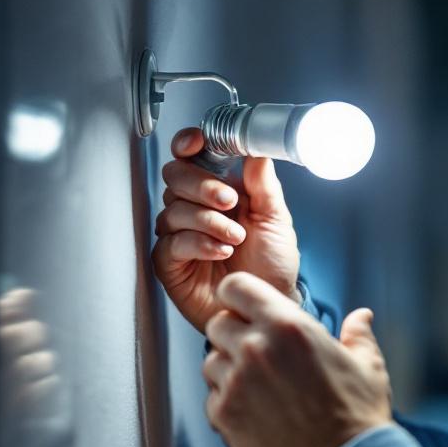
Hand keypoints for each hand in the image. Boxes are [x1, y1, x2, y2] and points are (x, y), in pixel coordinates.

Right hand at [153, 127, 301, 332]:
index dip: (188, 144)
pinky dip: (198, 244)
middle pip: (175, 176)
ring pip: (173, 209)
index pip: (192, 157)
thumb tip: (255, 152)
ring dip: (207, 220)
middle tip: (229, 201)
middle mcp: (195, 208)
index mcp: (219, 189)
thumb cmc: (271, 264)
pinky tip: (220, 251)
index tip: (197, 144)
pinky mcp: (170, 262)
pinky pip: (171, 243)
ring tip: (235, 237)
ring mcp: (180, 234)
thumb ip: (264, 186)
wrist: (268, 302)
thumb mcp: (276, 219)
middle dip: (201, 185)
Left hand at [202, 272, 392, 446]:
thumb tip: (361, 317)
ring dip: (228, 368)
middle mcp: (255, 347)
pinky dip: (227, 401)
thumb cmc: (356, 413)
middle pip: (218, 323)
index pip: (236, 287)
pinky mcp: (225, 414)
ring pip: (210, 360)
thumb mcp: (367, 364)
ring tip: (258, 385)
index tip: (246, 308)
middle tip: (257, 353)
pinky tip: (254, 411)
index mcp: (287, 325)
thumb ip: (357, 333)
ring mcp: (236, 382)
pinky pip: (211, 396)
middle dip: (234, 333)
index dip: (239, 295)